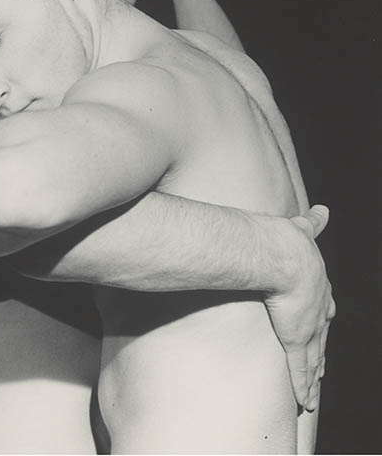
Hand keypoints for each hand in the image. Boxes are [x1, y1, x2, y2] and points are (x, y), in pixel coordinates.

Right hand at [264, 205, 335, 411]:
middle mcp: (319, 309)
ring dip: (315, 376)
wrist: (285, 256)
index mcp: (318, 284)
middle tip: (323, 363)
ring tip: (314, 390)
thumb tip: (324, 209)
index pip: (323, 306)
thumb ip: (314, 222)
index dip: (323, 316)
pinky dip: (303, 386)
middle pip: (323, 336)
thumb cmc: (290, 242)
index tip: (323, 321)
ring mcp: (310, 327)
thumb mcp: (305, 231)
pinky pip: (300, 370)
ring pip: (315, 358)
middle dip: (323, 351)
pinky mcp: (297, 340)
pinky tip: (305, 401)